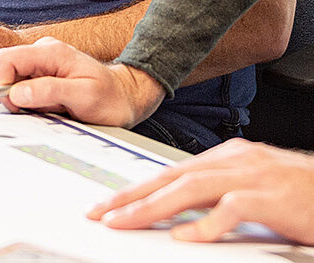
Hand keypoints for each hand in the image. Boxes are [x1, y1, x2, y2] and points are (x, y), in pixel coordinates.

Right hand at [0, 37, 164, 126]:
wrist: (127, 97)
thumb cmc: (111, 98)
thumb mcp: (84, 97)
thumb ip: (49, 91)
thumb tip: (15, 94)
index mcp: (51, 51)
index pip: (7, 58)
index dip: (2, 82)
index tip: (12, 106)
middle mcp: (43, 51)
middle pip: (9, 69)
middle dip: (17, 95)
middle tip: (41, 110)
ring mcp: (43, 62)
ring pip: (16, 81)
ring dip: (28, 100)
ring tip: (54, 108)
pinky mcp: (44, 73)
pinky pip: (26, 87)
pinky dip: (34, 101)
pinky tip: (53, 106)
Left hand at [88, 138, 313, 243]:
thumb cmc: (302, 195)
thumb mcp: (253, 189)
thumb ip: (219, 195)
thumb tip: (181, 214)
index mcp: (225, 158)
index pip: (169, 173)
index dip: (135, 188)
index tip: (108, 204)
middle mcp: (233, 161)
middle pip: (171, 178)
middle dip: (131, 197)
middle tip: (102, 214)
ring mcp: (252, 177)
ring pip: (191, 189)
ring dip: (153, 207)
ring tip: (125, 223)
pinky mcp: (272, 198)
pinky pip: (233, 210)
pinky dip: (206, 224)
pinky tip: (185, 238)